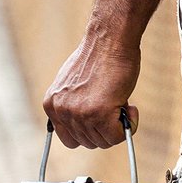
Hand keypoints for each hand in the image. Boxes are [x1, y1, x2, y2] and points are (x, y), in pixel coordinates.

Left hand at [42, 33, 140, 148]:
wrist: (110, 40)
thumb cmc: (98, 57)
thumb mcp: (73, 83)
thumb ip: (73, 104)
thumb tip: (84, 125)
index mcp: (52, 104)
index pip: (69, 139)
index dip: (89, 133)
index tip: (100, 122)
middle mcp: (61, 111)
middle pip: (87, 142)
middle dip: (105, 129)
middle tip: (114, 107)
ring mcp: (79, 114)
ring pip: (103, 142)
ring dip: (118, 126)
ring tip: (121, 101)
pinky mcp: (98, 114)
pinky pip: (116, 137)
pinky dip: (129, 126)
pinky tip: (130, 106)